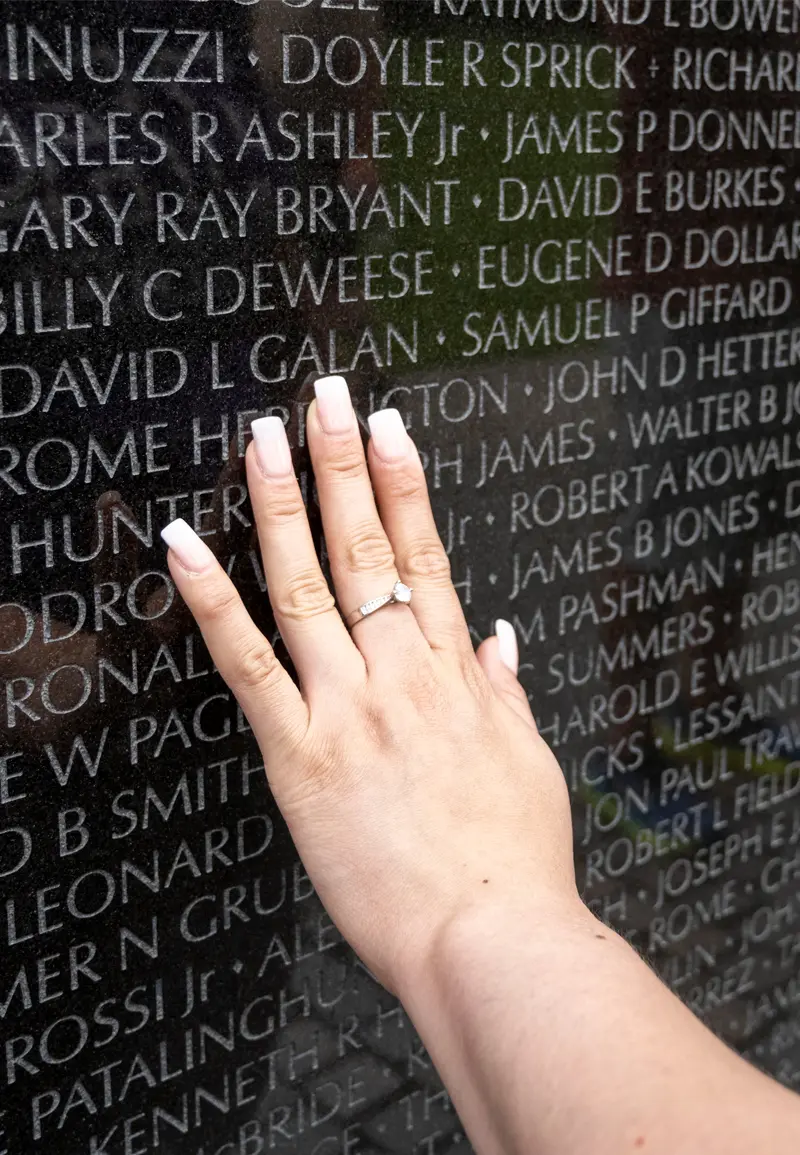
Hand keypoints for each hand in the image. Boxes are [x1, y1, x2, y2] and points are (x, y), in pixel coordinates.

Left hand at [162, 375, 577, 993]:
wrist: (490, 937)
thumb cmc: (513, 861)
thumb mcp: (530, 762)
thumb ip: (506, 691)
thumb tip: (501, 636)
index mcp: (454, 675)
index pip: (425, 557)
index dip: (406, 486)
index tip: (389, 430)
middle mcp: (401, 675)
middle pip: (367, 550)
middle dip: (343, 465)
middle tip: (325, 398)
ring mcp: (349, 709)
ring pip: (307, 586)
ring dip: (282, 505)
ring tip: (262, 440)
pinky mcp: (301, 755)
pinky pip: (249, 665)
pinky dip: (214, 603)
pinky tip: (185, 548)